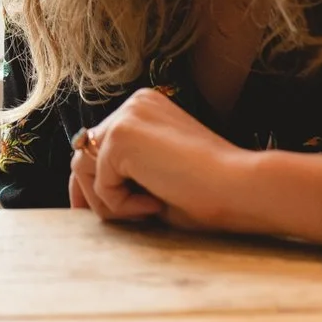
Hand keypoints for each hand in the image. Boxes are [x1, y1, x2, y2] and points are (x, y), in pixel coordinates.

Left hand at [68, 88, 321, 245]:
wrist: (241, 188)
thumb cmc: (210, 194)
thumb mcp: (158, 179)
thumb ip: (125, 175)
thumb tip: (80, 193)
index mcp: (146, 110)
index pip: (98, 145)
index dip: (91, 182)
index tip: (87, 210)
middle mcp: (132, 105)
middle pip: (83, 155)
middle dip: (96, 195)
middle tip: (132, 216)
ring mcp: (125, 117)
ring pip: (83, 170)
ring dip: (111, 202)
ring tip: (152, 208)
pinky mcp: (121, 135)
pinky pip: (98, 183)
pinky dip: (122, 205)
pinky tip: (157, 201)